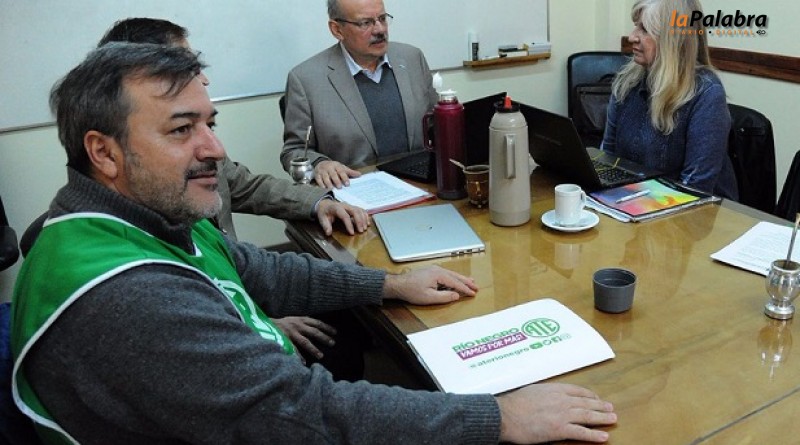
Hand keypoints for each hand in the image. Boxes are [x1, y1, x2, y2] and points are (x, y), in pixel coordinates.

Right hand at [272, 316, 336, 361]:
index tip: (335, 333)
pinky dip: (298, 356)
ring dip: (313, 349)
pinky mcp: (284, 339)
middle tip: (333, 344)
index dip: (327, 327)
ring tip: (321, 356)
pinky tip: (304, 363)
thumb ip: (303, 323)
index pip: (317, 323)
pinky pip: (293, 349)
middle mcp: (297, 325)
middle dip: (324, 338)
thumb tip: (316, 326)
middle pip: (314, 332)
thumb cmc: (281, 324)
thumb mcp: (294, 319)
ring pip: (305, 341)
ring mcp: (291, 333)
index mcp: (301, 320)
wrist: (264, 324)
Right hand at [314, 160, 360, 188]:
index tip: (347, 184)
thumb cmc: (334, 168)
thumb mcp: (342, 168)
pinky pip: (318, 179)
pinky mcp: (317, 174)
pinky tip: (324, 188)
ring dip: (328, 183)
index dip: (344, 178)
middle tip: (339, 187)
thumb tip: (359, 175)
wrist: (321, 163)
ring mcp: (322, 171)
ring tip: (331, 189)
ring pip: (325, 177)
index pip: (341, 171)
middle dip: (336, 181)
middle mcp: (329, 168)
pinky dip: (321, 184)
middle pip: (333, 174)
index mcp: (336, 166)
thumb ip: (350, 172)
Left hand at [316, 199, 370, 235]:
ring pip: (360, 210)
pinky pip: (361, 210)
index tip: (352, 233)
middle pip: (355, 211)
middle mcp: (345, 205)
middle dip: (359, 221)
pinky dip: (366, 216)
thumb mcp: (322, 219)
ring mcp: (350, 206)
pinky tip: (367, 223)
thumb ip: (325, 226)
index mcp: (336, 208)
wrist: (325, 204)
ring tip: (365, 228)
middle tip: (361, 231)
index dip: (349, 224)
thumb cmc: (324, 212)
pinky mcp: (353, 207)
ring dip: (364, 219)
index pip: (345, 216)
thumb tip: (328, 233)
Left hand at [383, 265, 477, 304]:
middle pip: (456, 276)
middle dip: (466, 281)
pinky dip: (453, 277)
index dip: (465, 289)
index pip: (456, 283)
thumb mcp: (429, 297)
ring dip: (461, 278)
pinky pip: (446, 274)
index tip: (473, 293)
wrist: (399, 285)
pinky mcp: (430, 271)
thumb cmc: (412, 291)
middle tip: (475, 286)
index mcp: (438, 274)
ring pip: (451, 274)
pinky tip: (455, 280)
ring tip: (470, 281)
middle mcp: (437, 269)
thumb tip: (456, 295)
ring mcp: (434, 269)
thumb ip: (445, 296)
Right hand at [496, 383, 615, 443]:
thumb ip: (543, 393)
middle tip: (610, 409)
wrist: (506, 414)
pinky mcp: (559, 429)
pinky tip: (604, 436)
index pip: (577, 391)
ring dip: (602, 418)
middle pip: (586, 403)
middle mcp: (561, 400)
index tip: (596, 398)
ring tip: (612, 419)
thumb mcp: (531, 390)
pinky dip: (594, 435)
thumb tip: (547, 396)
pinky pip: (581, 432)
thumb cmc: (514, 403)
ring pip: (588, 416)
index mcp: (554, 389)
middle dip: (600, 406)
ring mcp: (562, 414)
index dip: (589, 395)